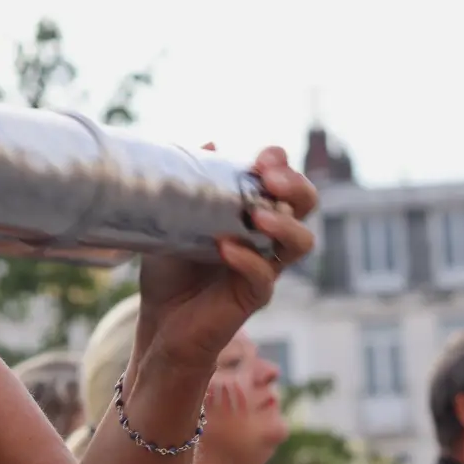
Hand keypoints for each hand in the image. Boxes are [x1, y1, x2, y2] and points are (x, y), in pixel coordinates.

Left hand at [136, 145, 318, 372]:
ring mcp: (265, 267)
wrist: (158, 321)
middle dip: (295, 186)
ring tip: (256, 215)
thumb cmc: (170, 268)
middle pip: (305, 207)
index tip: (264, 156)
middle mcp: (268, 238)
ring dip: (283, 224)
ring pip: (301, 243)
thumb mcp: (173, 218)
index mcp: (254, 213)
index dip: (282, 166)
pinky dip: (248, 260)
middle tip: (270, 178)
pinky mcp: (252, 297)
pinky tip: (226, 249)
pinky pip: (264, 278)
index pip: (283, 183)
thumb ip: (191, 183)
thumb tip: (210, 142)